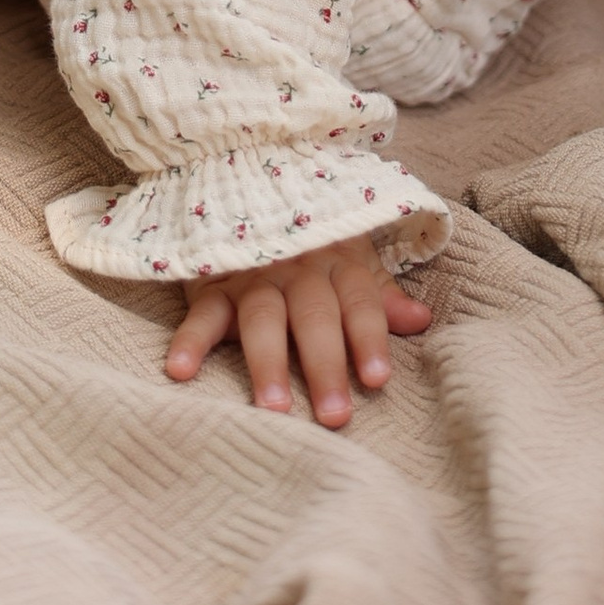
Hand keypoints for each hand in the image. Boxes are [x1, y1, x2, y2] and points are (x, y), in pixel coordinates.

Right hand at [164, 236, 433, 424]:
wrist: (245, 188)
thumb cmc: (310, 243)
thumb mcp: (350, 259)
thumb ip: (379, 296)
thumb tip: (422, 321)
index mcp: (337, 263)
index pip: (359, 302)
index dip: (368, 339)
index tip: (377, 381)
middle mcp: (296, 270)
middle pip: (313, 317)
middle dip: (324, 365)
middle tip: (334, 416)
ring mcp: (251, 276)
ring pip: (262, 319)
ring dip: (267, 363)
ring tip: (274, 409)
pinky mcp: (210, 285)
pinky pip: (199, 314)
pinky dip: (189, 341)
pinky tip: (180, 372)